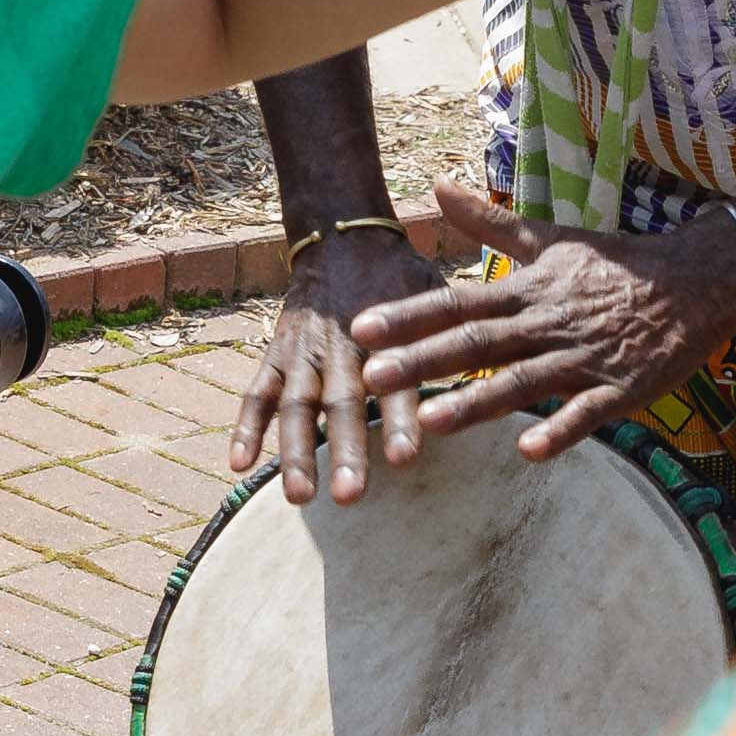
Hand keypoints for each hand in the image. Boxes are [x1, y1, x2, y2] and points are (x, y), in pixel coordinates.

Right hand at [230, 216, 438, 504]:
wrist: (342, 238)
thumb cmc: (399, 278)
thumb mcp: (433, 294)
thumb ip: (451, 337)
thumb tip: (497, 378)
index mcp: (385, 335)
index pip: (396, 384)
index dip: (400, 420)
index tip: (407, 459)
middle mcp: (341, 348)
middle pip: (341, 404)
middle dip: (345, 449)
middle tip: (352, 497)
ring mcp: (302, 355)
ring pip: (294, 407)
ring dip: (295, 451)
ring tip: (300, 497)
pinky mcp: (276, 357)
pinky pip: (255, 394)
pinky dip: (245, 428)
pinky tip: (239, 465)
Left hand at [341, 177, 735, 460]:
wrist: (697, 279)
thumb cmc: (616, 263)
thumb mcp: (551, 237)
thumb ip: (490, 222)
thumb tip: (438, 185)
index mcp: (526, 290)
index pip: (456, 302)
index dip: (408, 315)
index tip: (361, 328)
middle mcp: (547, 322)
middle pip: (477, 343)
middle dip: (422, 361)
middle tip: (372, 378)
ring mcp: (584, 357)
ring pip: (522, 381)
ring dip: (477, 402)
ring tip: (431, 421)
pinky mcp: (621, 388)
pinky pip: (587, 412)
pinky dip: (560, 429)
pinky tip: (530, 450)